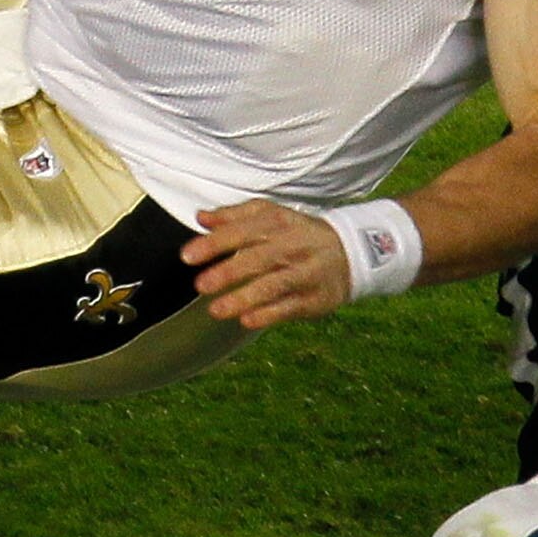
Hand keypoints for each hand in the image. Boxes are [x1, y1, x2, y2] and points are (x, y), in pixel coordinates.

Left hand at [182, 201, 352, 330]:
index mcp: (277, 223)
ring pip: (273, 285)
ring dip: (244, 298)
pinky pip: (290, 307)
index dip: (214, 243)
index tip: (187, 256)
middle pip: (258, 259)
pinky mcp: (314, 298)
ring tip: (215, 310)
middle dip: (228, 272)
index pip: (242, 231)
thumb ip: (233, 217)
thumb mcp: (270, 216)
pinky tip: (246, 321)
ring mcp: (305, 273)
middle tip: (200, 284)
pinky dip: (268, 315)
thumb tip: (200, 217)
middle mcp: (292, 247)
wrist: (350, 251)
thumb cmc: (297, 234)